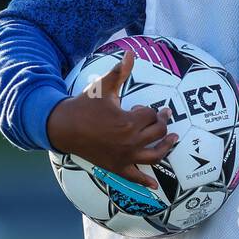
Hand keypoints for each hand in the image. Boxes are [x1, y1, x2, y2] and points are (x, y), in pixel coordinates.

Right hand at [46, 49, 176, 188]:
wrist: (64, 126)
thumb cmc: (85, 105)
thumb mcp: (103, 87)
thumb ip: (120, 71)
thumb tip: (131, 52)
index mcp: (128, 121)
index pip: (152, 115)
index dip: (151, 110)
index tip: (144, 107)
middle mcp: (129, 142)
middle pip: (157, 132)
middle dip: (162, 123)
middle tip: (164, 116)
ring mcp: (123, 157)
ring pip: (154, 155)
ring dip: (166, 147)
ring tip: (173, 139)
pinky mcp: (116, 167)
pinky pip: (134, 177)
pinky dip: (145, 182)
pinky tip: (154, 187)